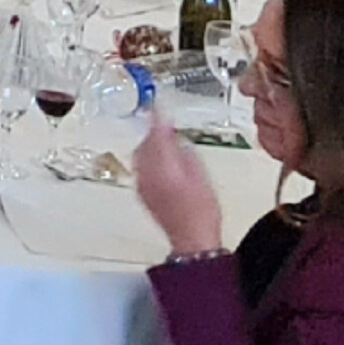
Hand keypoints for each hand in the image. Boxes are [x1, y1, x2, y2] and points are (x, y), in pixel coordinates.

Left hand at [133, 108, 224, 255]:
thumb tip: (175, 138)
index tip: (158, 105)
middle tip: (168, 127)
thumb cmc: (203, 209)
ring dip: (150, 146)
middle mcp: (147, 172)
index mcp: (164, 166)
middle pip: (145, 143)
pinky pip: (141, 167)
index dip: (158, 118)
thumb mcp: (201, 174)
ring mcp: (142, 183)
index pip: (156, 134)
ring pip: (140, 155)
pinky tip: (162, 163)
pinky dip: (148, 159)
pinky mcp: (141, 193)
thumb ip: (185, 152)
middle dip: (154, 133)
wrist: (192, 239)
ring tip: (166, 144)